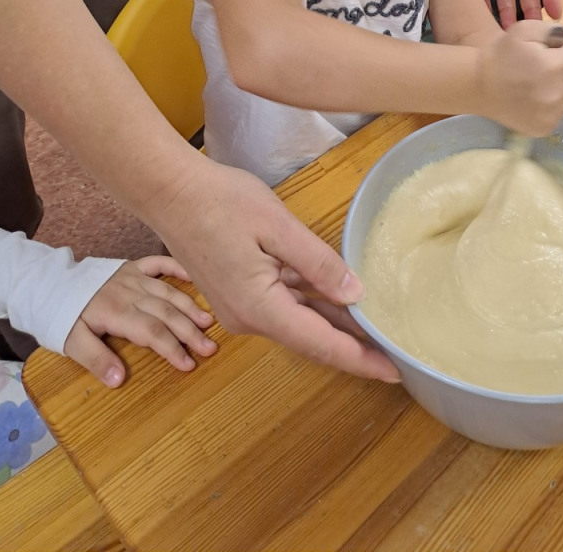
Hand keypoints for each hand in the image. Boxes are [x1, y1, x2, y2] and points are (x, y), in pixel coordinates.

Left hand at [64, 257, 217, 386]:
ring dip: (190, 306)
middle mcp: (131, 293)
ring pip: (168, 292)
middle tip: (210, 348)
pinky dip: (177, 267)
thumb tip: (119, 379)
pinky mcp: (132, 267)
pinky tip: (194, 276)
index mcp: (117, 312)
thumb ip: (96, 360)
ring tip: (209, 322)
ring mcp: (133, 277)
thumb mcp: (71, 343)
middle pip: (167, 313)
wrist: (49, 284)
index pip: (152, 332)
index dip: (172, 348)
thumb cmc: (62, 316)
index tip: (189, 364)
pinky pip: (159, 263)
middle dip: (190, 332)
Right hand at [156, 158, 399, 382]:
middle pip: (310, 338)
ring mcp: (240, 308)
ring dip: (333, 323)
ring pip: (297, 321)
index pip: (320, 343)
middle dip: (352, 345)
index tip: (393, 371)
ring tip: (373, 326)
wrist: (169, 191)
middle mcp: (249, 318)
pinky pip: (282, 305)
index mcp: (260, 307)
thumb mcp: (278, 227)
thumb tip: (356, 294)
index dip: (360, 358)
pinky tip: (336, 298)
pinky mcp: (237, 292)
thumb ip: (319, 264)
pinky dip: (310, 304)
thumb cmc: (220, 202)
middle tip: (392, 353)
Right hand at [477, 20, 562, 133]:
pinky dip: (552, 105)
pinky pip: (560, 113)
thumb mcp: (524, 30)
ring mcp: (552, 115)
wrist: (477, 86)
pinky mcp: (545, 128)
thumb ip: (555, 31)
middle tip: (541, 67)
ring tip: (537, 83)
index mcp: (554, 67)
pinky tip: (534, 98)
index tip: (550, 52)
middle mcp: (557, 94)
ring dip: (560, 88)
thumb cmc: (500, 54)